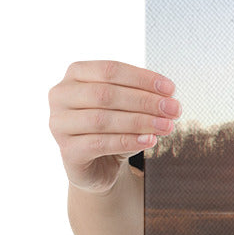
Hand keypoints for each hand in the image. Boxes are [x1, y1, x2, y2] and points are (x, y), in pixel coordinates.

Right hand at [49, 60, 180, 193]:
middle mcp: (61, 96)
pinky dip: (128, 141)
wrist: (100, 164)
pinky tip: (150, 140)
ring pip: (102, 119)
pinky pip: (99, 144)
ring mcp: (59, 124)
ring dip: (140, 122)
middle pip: (106, 94)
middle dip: (145, 101)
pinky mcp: (67, 151)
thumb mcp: (129, 107)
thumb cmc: (115, 127)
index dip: (142, 78)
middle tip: (174, 109)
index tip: (170, 89)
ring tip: (167, 126)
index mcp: (76, 75)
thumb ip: (143, 98)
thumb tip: (168, 99)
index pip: (110, 70)